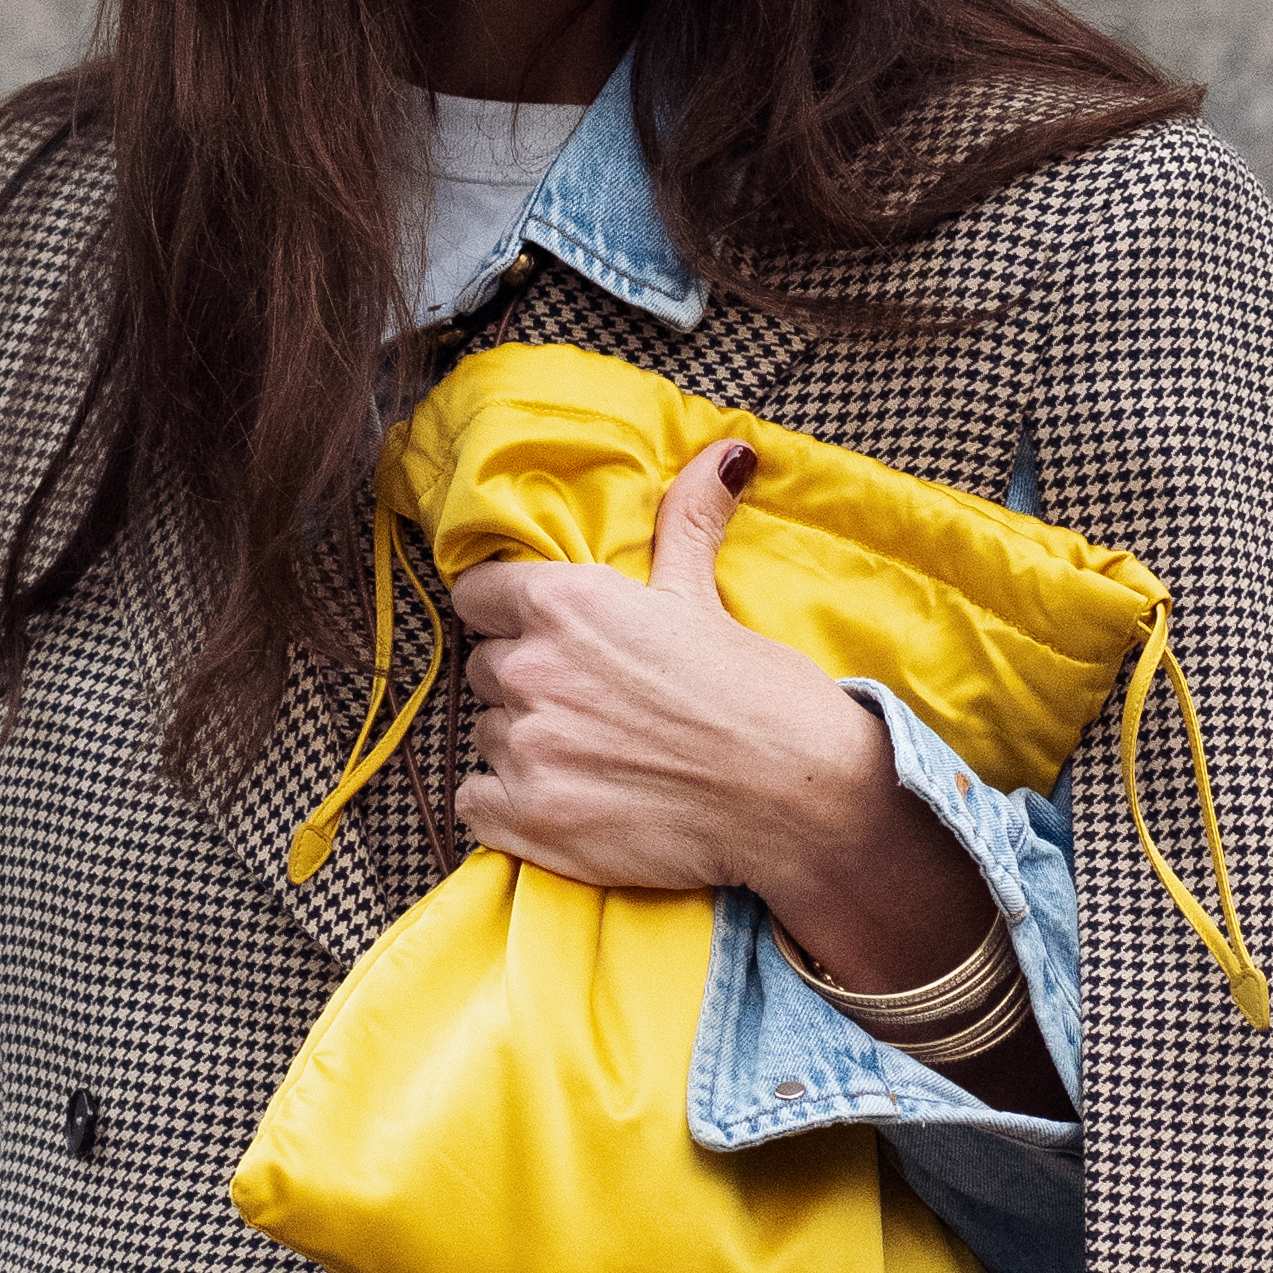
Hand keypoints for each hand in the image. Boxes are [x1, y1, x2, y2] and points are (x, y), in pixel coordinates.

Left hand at [447, 436, 1046, 1031]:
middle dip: (525, 684)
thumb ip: (688, 523)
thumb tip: (725, 452)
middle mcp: (531, 669)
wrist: (797, 798)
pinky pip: (475, 803)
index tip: (545, 639)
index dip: (508, 617)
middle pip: (484, 670)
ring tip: (594, 758)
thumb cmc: (758, 695)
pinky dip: (507, 807)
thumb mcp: (707, 598)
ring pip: (486, 737)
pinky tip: (566, 802)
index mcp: (565, 603)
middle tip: (591, 706)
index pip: (477, 597)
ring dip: (524, 746)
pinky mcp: (526, 820)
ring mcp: (525, 748)